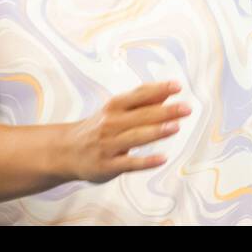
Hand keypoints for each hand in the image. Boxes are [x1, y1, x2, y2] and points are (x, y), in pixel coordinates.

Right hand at [61, 81, 189, 182]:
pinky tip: (162, 158)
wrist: (66, 151)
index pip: (138, 95)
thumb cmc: (98, 128)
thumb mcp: (116, 111)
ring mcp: (108, 145)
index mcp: (113, 107)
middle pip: (140, 116)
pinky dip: (145, 161)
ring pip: (134, 137)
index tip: (177, 86)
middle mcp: (110, 124)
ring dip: (155, 132)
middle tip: (186, 108)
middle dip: (164, 111)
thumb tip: (168, 91)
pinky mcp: (107, 166)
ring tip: (176, 127)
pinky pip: (128, 164)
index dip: (158, 89)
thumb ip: (142, 102)